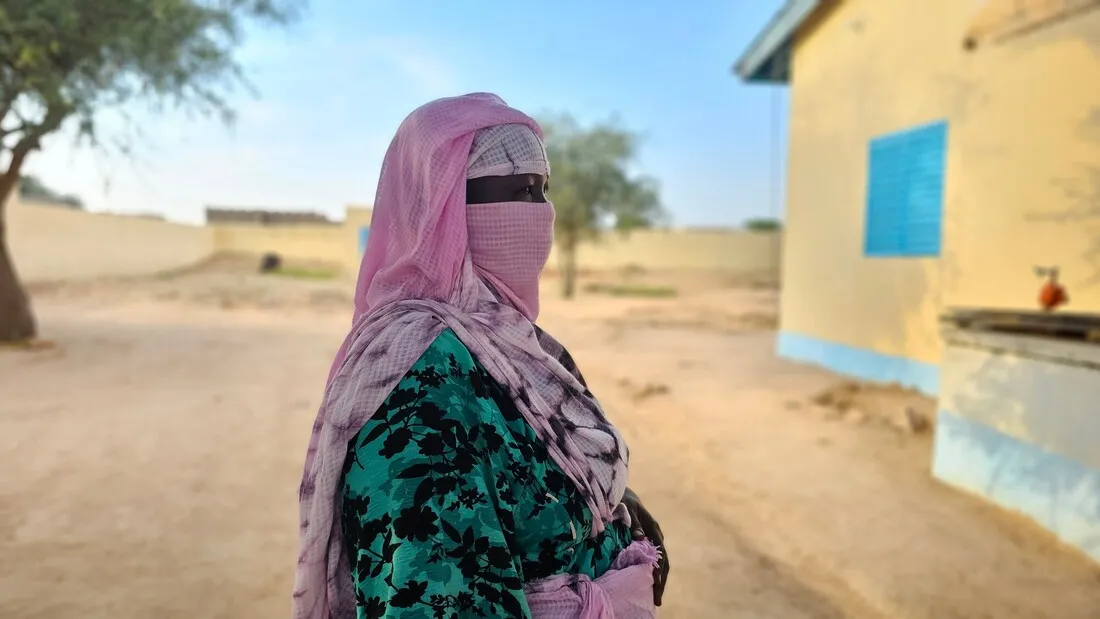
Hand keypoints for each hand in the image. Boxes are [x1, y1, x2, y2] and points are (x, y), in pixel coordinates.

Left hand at [621, 487, 668, 605]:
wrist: (625, 497)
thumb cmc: (624, 502)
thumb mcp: (627, 508)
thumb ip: (634, 522)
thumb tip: (639, 537)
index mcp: (653, 528)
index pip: (659, 552)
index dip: (658, 567)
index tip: (656, 581)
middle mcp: (656, 535)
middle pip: (663, 561)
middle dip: (661, 580)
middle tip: (657, 598)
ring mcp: (653, 540)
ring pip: (660, 563)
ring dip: (659, 580)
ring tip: (656, 597)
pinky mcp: (647, 543)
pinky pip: (653, 561)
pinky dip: (653, 573)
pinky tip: (649, 585)